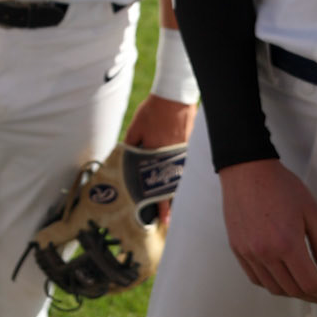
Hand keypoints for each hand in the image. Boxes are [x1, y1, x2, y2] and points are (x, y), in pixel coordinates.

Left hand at [124, 93, 196, 221]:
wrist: (174, 97)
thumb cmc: (152, 111)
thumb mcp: (135, 128)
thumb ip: (131, 146)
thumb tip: (127, 159)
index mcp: (156, 154)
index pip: (159, 187)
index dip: (161, 205)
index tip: (164, 220)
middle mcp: (172, 157)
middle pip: (172, 187)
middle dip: (169, 203)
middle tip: (168, 219)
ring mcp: (182, 152)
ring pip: (179, 177)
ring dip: (175, 188)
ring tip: (173, 203)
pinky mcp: (188, 145)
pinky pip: (183, 164)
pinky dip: (179, 172)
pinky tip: (176, 177)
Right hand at [219, 159, 316, 303]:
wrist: (247, 170)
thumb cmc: (280, 186)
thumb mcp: (312, 212)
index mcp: (287, 244)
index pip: (310, 283)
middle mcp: (265, 253)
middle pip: (293, 290)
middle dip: (315, 296)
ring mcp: (248, 253)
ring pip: (274, 288)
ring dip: (294, 293)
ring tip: (307, 286)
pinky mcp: (238, 249)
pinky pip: (256, 279)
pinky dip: (273, 285)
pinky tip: (284, 277)